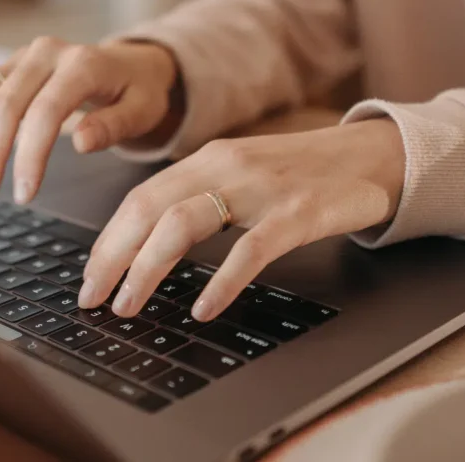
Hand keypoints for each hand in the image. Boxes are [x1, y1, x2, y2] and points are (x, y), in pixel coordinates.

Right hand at [0, 37, 178, 208]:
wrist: (131, 64)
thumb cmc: (138, 93)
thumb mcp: (142, 110)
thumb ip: (114, 125)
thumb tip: (81, 142)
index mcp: (82, 64)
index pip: (45, 113)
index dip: (29, 156)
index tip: (24, 195)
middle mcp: (45, 54)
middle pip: (2, 105)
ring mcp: (21, 56)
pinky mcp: (6, 64)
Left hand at [77, 119, 405, 320]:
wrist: (375, 156)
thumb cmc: (305, 175)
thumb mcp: (244, 177)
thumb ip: (201, 200)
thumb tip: (148, 248)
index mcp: (208, 159)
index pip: (140, 199)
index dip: (107, 241)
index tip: (89, 278)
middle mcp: (227, 166)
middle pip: (148, 209)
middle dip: (111, 258)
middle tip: (93, 299)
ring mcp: (262, 187)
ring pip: (184, 223)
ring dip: (147, 269)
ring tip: (130, 306)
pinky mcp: (299, 211)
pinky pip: (250, 249)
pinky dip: (221, 281)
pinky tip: (203, 309)